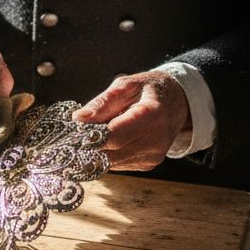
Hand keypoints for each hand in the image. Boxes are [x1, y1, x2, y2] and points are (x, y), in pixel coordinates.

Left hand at [72, 71, 188, 171]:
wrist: (176, 102)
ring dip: (97, 152)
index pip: (115, 136)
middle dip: (89, 146)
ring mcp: (153, 156)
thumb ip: (102, 102)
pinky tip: (108, 140)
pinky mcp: (148, 165)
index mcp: (152, 115)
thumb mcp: (126, 85)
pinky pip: (118, 164)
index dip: (91, 137)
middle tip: (74, 135)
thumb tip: (78, 119)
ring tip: (93, 134)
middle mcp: (156, 141)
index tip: (73, 132)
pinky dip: (108, 154)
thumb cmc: (149, 90)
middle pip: (111, 154)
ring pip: (112, 163)